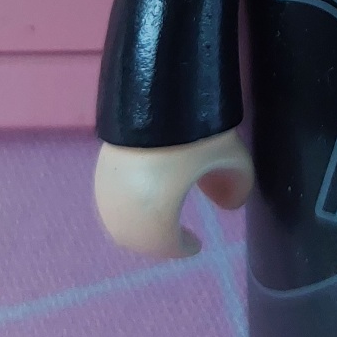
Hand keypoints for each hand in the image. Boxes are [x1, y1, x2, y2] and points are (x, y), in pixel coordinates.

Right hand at [94, 128, 253, 258]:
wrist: (152, 89)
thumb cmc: (194, 132)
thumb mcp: (230, 157)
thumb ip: (237, 186)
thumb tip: (230, 205)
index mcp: (153, 216)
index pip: (164, 244)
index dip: (180, 247)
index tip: (195, 244)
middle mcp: (122, 209)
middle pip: (136, 235)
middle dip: (157, 239)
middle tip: (176, 232)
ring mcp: (106, 187)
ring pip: (119, 219)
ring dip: (139, 222)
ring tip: (162, 209)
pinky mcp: (99, 165)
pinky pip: (111, 196)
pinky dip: (127, 202)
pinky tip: (144, 187)